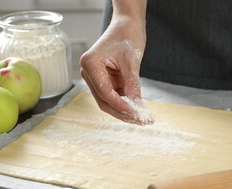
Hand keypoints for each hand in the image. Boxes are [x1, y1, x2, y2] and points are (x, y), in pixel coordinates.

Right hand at [80, 1, 152, 124]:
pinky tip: (138, 110)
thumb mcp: (132, 61)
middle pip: (104, 101)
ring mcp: (95, 77)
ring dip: (124, 111)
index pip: (105, 92)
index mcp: (90, 64)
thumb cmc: (127, 36)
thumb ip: (132, 85)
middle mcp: (88, 72)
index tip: (135, 114)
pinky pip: (113, 96)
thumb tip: (137, 106)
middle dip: (122, 112)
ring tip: (143, 118)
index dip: (120, 105)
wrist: (127, 25)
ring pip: (108, 101)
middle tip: (141, 121)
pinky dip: (125, 103)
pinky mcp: (103, 80)